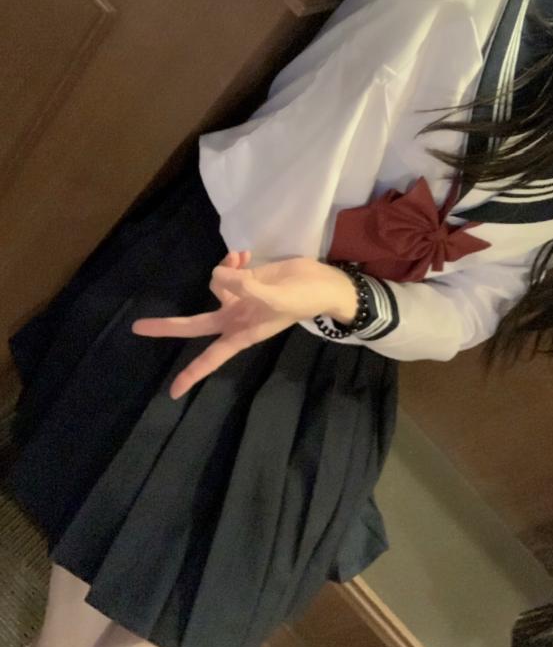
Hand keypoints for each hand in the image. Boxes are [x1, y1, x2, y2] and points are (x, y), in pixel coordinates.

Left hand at [131, 249, 351, 399]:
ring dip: (223, 270)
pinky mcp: (245, 280)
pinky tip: (244, 254)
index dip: (193, 373)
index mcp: (242, 332)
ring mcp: (239, 298)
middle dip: (168, 325)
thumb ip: (245, 288)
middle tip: (137, 328)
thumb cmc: (302, 300)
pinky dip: (231, 261)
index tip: (173, 392)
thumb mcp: (275, 298)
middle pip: (195, 324)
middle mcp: (235, 318)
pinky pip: (226, 269)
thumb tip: (217, 275)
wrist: (321, 283)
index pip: (212, 356)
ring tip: (242, 259)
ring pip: (213, 284)